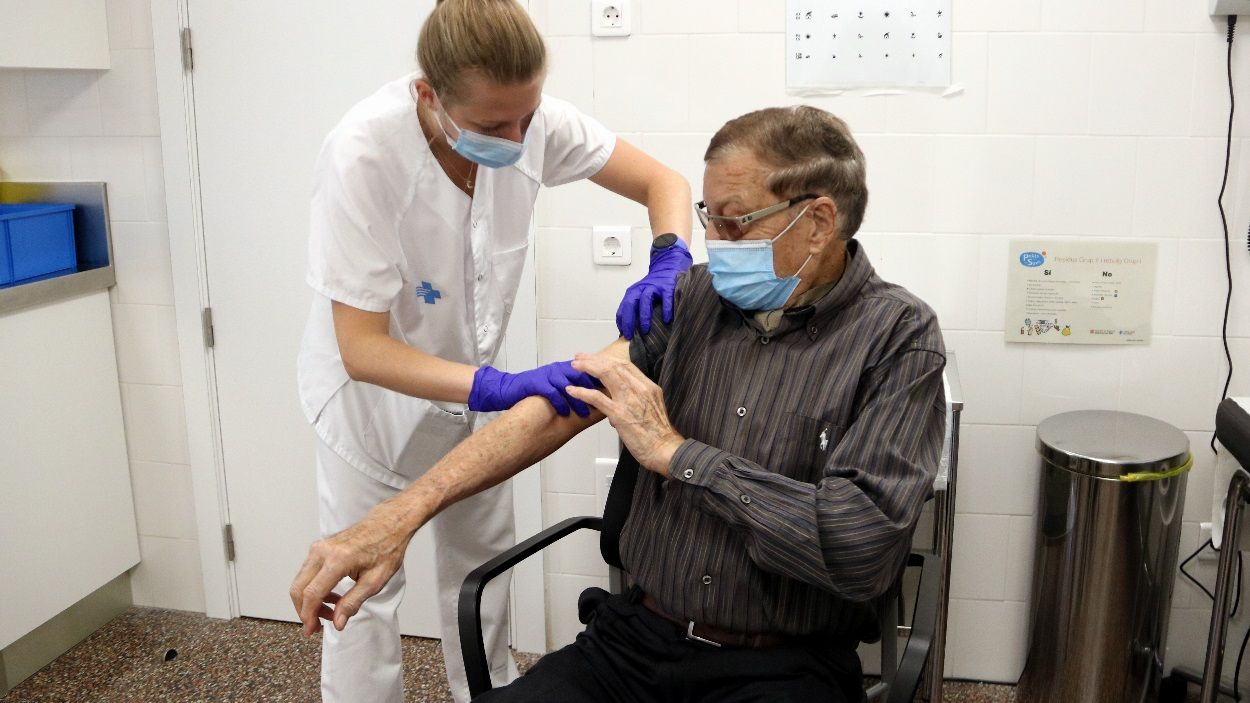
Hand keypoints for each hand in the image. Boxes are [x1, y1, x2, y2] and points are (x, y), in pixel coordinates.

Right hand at [289, 499, 417, 635]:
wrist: (388, 523)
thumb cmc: (386, 548)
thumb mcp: (375, 581)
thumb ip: (353, 602)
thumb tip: (337, 623)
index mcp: (338, 560)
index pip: (312, 594)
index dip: (309, 615)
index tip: (311, 630)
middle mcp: (322, 551)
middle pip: (299, 588)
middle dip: (304, 611)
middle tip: (318, 625)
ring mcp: (319, 547)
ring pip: (301, 581)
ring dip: (310, 601)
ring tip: (331, 611)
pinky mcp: (319, 547)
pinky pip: (307, 572)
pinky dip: (314, 588)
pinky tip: (331, 597)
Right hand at [468, 361, 598, 416]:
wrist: (509, 389)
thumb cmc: (535, 391)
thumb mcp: (557, 387)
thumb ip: (574, 389)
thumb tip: (595, 400)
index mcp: (566, 369)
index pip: (589, 370)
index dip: (602, 379)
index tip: (615, 392)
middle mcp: (558, 369)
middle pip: (582, 374)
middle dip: (594, 388)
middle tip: (605, 403)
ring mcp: (547, 374)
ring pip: (568, 383)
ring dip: (578, 399)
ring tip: (586, 414)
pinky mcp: (535, 383)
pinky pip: (551, 392)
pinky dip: (559, 403)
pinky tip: (565, 414)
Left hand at [566, 352, 683, 474]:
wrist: (665, 450)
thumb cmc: (659, 435)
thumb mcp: (653, 408)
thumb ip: (638, 400)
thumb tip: (620, 401)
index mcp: (648, 387)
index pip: (626, 365)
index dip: (608, 359)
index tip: (596, 358)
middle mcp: (639, 389)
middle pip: (614, 365)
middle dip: (594, 359)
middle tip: (580, 357)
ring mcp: (629, 400)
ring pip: (605, 374)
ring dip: (587, 368)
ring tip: (574, 366)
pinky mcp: (619, 414)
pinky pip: (597, 398)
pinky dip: (582, 392)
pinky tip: (571, 390)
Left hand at [615, 238, 691, 339]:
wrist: (668, 265)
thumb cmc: (654, 286)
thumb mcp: (642, 294)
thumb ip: (636, 308)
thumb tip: (631, 329)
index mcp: (633, 292)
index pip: (623, 308)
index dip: (622, 322)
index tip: (623, 334)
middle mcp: (641, 288)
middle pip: (631, 304)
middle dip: (629, 321)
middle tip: (630, 336)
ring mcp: (654, 286)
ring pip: (645, 300)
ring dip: (644, 316)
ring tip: (645, 330)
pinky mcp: (667, 286)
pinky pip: (666, 299)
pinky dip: (666, 309)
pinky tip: (667, 320)